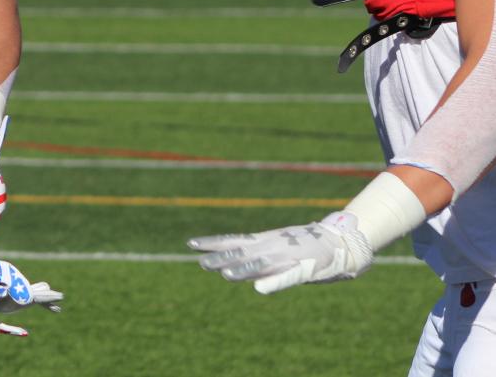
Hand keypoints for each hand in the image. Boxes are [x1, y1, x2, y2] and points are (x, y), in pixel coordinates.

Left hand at [188, 210, 374, 293]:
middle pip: (241, 253)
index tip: (191, 243)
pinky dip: (274, 282)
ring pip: (261, 265)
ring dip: (243, 270)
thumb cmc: (305, 244)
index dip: (213, 242)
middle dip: (221, 258)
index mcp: (264, 241)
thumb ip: (257, 254)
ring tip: (225, 274)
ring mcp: (286, 257)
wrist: (340, 241)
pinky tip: (260, 289)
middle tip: (201, 263)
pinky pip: (287, 277)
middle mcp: (271, 248)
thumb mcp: (276, 244)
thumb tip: (235, 265)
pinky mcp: (303, 268)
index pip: (232, 241)